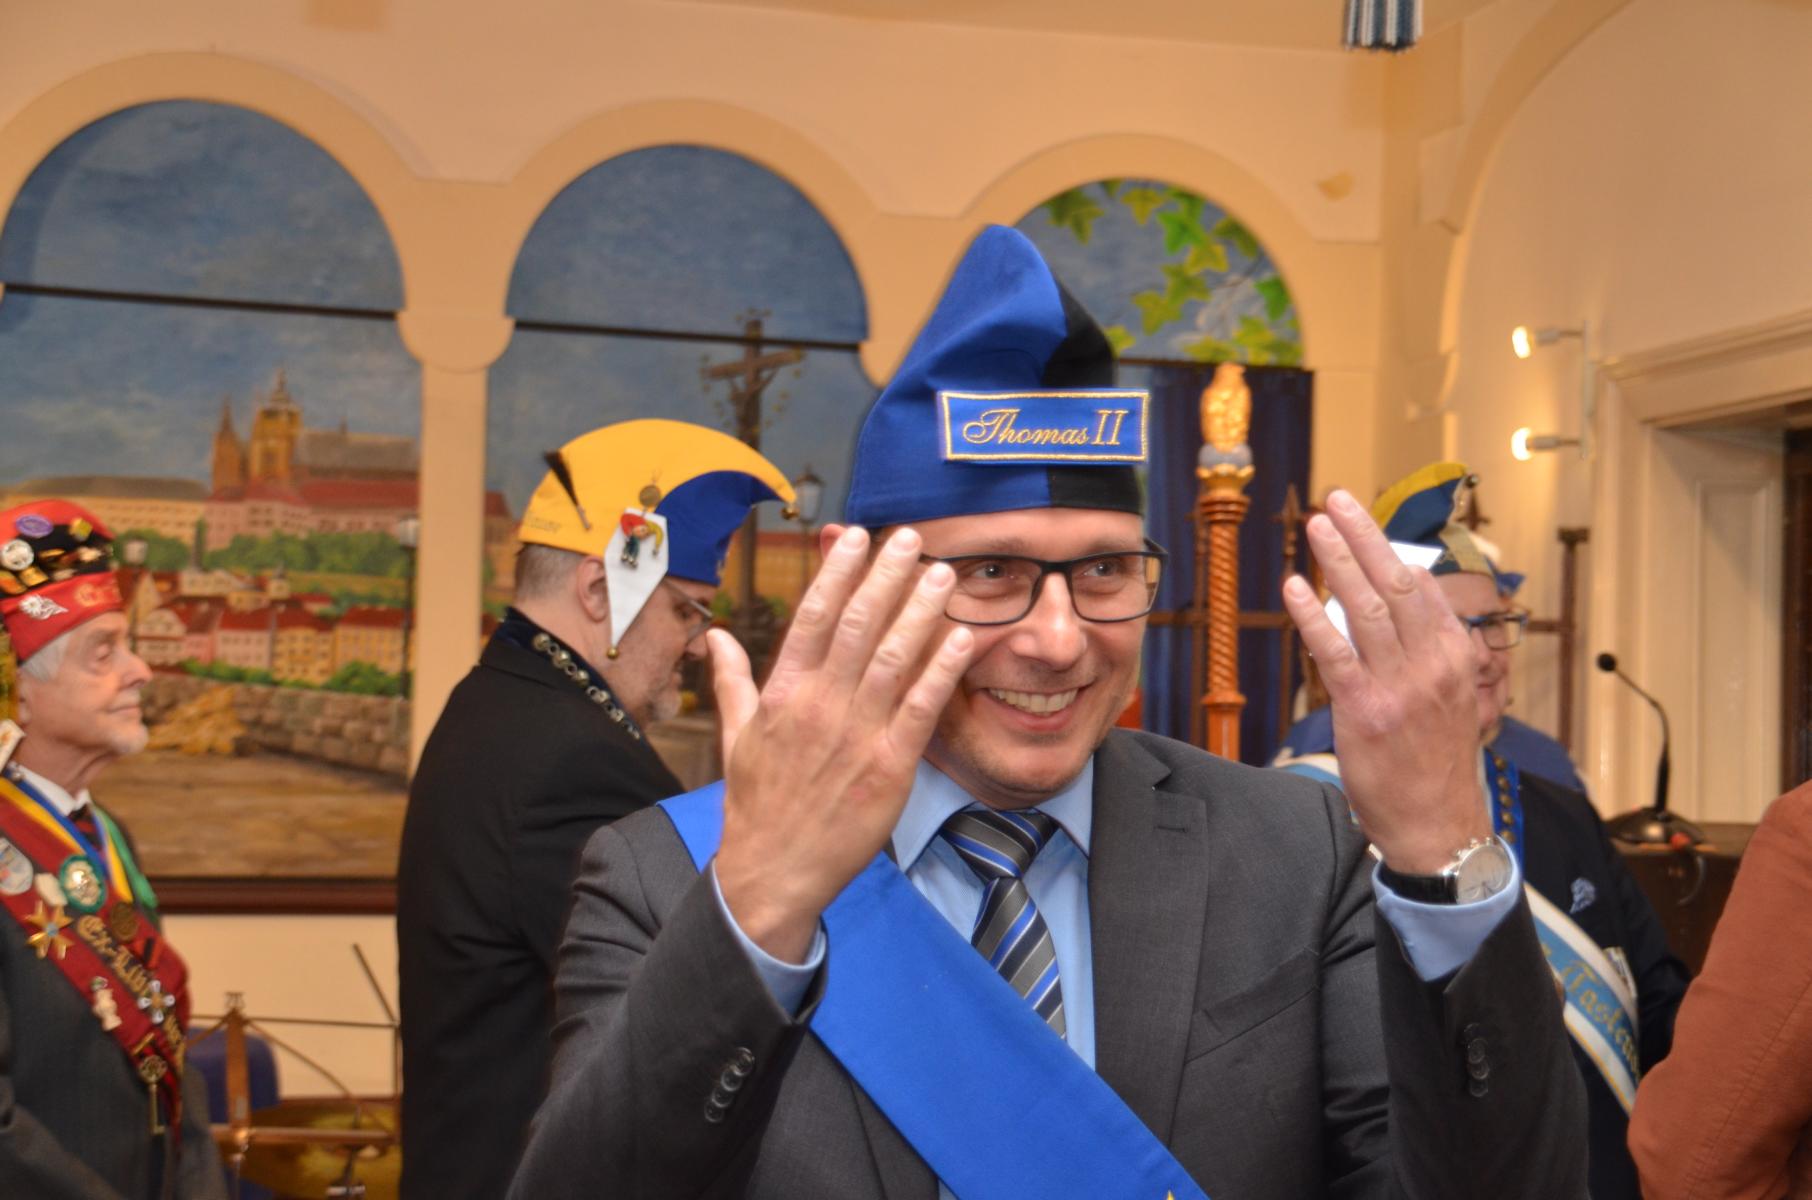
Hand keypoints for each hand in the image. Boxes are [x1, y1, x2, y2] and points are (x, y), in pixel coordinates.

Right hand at [709, 525, 974, 961]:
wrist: (774, 873)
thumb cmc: (757, 805)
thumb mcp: (735, 738)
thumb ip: (732, 681)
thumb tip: (717, 637)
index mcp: (782, 693)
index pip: (813, 617)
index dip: (837, 572)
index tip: (855, 535)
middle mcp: (819, 706)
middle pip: (858, 626)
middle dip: (886, 576)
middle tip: (911, 537)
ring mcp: (856, 736)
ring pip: (893, 658)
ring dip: (920, 611)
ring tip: (941, 573)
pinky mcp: (888, 767)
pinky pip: (920, 709)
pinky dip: (941, 671)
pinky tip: (961, 638)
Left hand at [1280, 490, 1488, 873]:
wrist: (1437, 824)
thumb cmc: (1435, 759)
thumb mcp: (1448, 696)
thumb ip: (1423, 648)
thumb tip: (1392, 598)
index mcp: (1456, 655)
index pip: (1420, 587)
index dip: (1387, 547)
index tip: (1361, 517)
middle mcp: (1434, 664)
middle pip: (1395, 584)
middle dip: (1364, 536)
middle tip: (1336, 499)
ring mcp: (1401, 687)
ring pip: (1366, 609)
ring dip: (1338, 562)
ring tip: (1315, 527)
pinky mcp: (1366, 711)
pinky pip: (1336, 654)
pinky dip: (1313, 617)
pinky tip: (1295, 587)